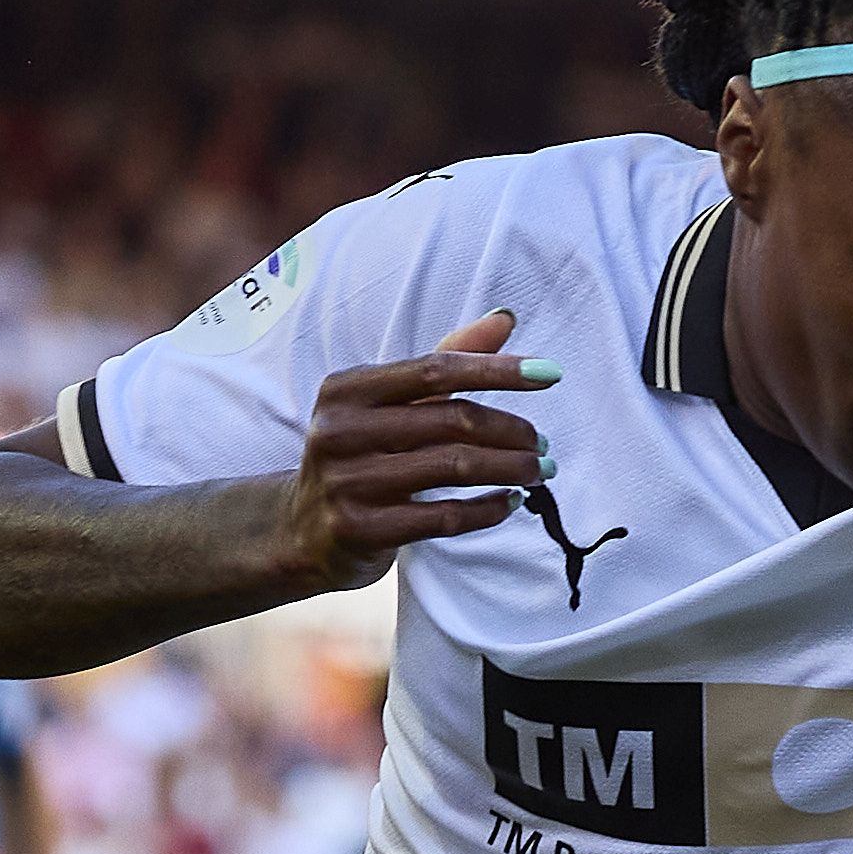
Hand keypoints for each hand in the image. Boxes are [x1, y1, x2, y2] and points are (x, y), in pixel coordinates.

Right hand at [276, 308, 558, 593]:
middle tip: (543, 445)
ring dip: (510, 469)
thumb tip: (504, 321)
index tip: (549, 374)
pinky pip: (445, 518)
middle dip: (511, 432)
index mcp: (348, 389)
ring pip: (453, 468)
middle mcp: (342, 430)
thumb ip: (444, 362)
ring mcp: (348, 481)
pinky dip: (488, 509)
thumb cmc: (362, 457)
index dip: (497, 371)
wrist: (303, 531)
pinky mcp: (361, 529)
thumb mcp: (388, 405)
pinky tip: (511, 502)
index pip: (436, 369)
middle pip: (451, 420)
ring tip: (539, 471)